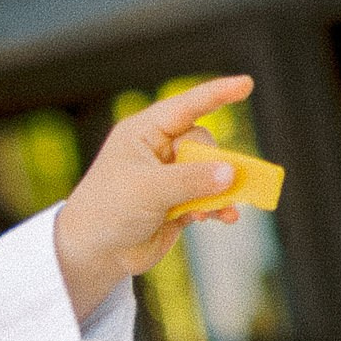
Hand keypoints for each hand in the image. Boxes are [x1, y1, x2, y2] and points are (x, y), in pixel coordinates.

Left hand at [51, 77, 251, 324]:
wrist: (93, 255)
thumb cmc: (109, 212)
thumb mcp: (148, 190)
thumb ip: (191, 180)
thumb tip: (232, 173)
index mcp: (143, 133)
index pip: (186, 106)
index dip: (217, 94)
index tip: (247, 84)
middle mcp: (158, 150)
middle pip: (202, 144)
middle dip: (212, 163)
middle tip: (212, 184)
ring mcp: (169, 178)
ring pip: (210, 172)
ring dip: (222, 188)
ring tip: (225, 207)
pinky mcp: (178, 203)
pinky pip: (209, 198)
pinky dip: (218, 206)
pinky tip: (226, 217)